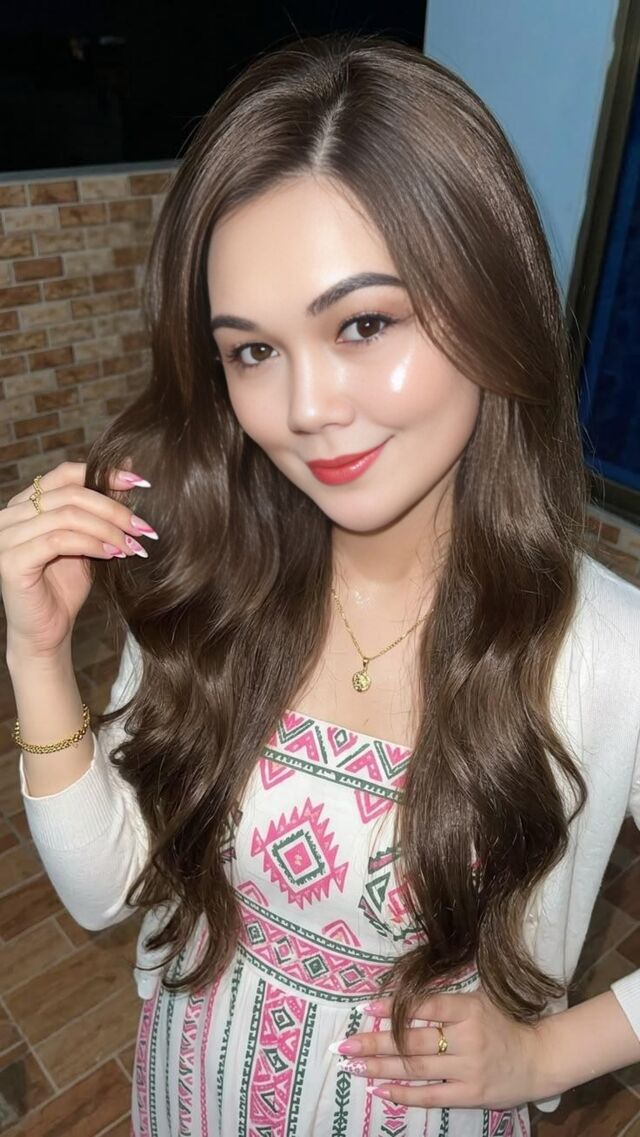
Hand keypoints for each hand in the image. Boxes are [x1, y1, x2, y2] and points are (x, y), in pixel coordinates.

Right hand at [1, 460, 154, 661]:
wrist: (46, 633)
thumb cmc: (65, 587)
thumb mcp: (90, 539)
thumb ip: (103, 506)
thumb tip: (131, 466)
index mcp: (26, 503)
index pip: (65, 474)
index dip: (104, 474)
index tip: (141, 484)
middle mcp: (10, 515)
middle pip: (70, 494)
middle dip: (114, 508)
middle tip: (144, 526)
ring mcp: (6, 537)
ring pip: (66, 516)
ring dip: (108, 529)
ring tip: (133, 545)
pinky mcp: (10, 561)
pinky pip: (58, 541)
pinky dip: (92, 545)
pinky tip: (113, 555)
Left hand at [330, 987, 549, 1109]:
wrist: (538, 1058)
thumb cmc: (502, 1023)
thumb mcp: (478, 1001)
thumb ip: (445, 1001)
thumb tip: (402, 999)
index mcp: (469, 1009)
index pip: (426, 1006)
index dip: (395, 1007)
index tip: (367, 1008)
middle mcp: (468, 1038)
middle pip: (413, 1041)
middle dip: (376, 1043)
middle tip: (345, 1046)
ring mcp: (469, 1068)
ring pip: (417, 1068)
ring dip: (382, 1068)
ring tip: (354, 1066)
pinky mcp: (470, 1094)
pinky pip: (431, 1096)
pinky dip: (404, 1094)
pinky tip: (380, 1090)